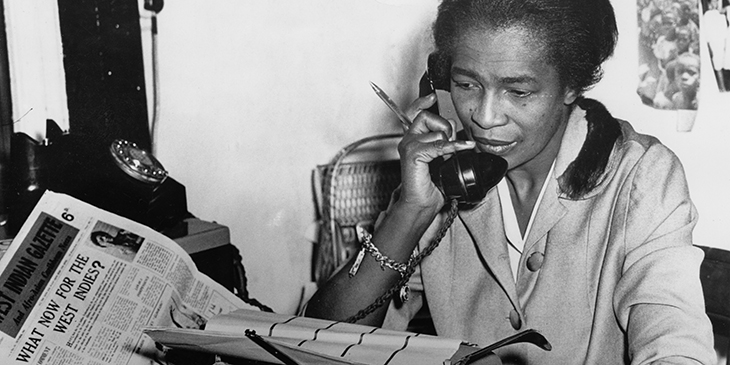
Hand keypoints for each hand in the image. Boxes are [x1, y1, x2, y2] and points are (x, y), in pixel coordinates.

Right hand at [397, 93, 474, 209]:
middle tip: (449, 143)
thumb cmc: (431, 184)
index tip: (432, 96)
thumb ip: (443, 139)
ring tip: (448, 158)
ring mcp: (409, 146)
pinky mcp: (414, 154)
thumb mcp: (441, 156)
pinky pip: (439, 144)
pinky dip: (454, 147)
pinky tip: (462, 149)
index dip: (422, 102)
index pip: (413, 112)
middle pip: (426, 116)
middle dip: (443, 126)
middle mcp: (408, 140)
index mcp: (413, 138)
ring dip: (449, 143)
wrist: (422, 203)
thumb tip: (451, 125)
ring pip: (436, 131)